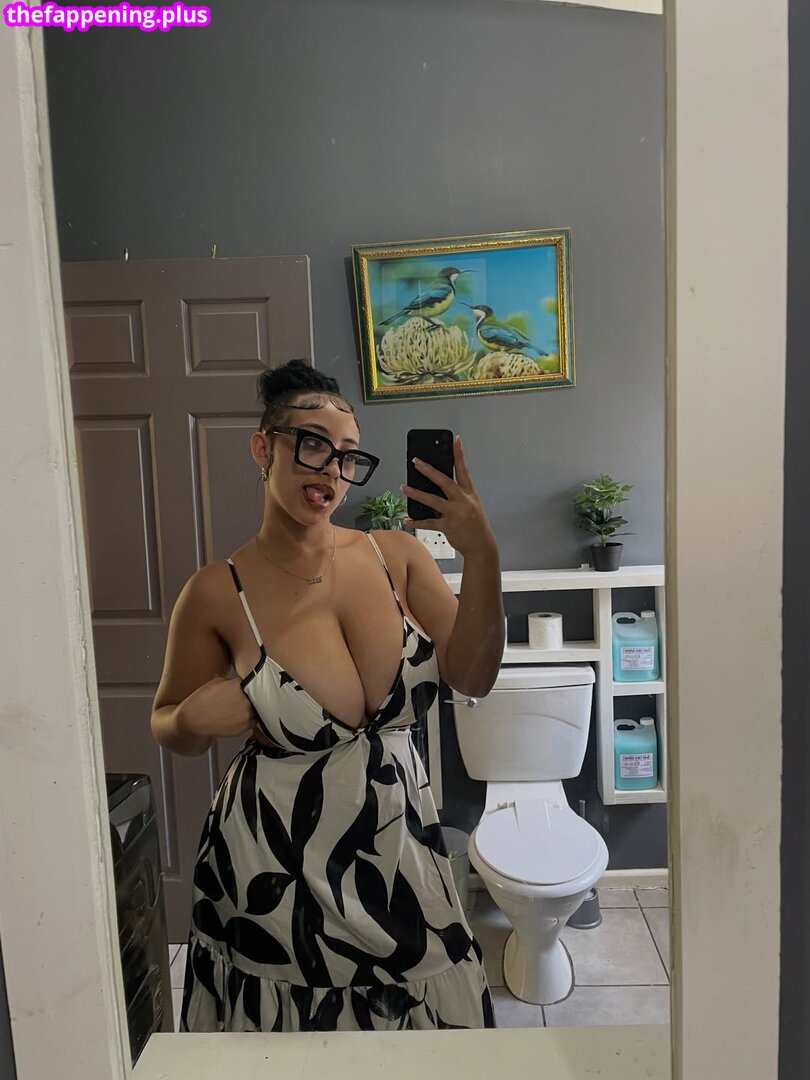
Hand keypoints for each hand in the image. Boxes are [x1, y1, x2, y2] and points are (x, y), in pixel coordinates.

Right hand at [177, 675, 259, 741]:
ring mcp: (246, 715)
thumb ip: (232, 681)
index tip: (250, 683)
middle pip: (259, 695)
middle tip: (245, 696)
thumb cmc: (201, 701)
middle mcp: (246, 700)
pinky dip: (249, 718)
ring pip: (258, 709)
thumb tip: (240, 682)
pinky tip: (239, 716)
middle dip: (253, 695)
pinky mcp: (244, 727)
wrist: (193, 720)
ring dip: (253, 707)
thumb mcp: (216, 682)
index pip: (254, 681)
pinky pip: (253, 721)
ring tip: (241, 707)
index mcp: (239, 685)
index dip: (252, 682)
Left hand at [401, 435, 496, 558]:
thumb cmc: (476, 525)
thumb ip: (458, 495)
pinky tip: (408, 519)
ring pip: (433, 500)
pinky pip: (429, 523)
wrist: (482, 546)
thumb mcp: (472, 505)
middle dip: (429, 470)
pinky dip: (417, 521)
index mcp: (469, 494)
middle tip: (416, 462)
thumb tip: (438, 486)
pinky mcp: (448, 527)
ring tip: (404, 487)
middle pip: (444, 481)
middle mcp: (462, 501)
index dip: (459, 454)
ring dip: (417, 493)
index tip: (456, 440)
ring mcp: (455, 514)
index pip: (463, 470)